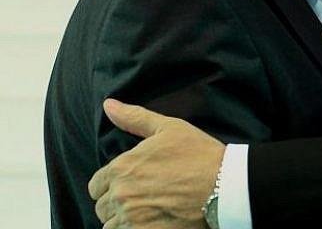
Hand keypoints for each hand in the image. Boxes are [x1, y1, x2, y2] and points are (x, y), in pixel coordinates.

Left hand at [88, 99, 224, 227]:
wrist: (224, 185)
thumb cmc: (199, 154)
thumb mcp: (168, 128)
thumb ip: (134, 117)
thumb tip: (109, 105)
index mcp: (122, 167)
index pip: (96, 185)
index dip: (112, 185)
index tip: (132, 185)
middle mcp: (121, 194)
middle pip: (102, 207)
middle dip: (118, 203)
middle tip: (144, 198)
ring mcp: (131, 217)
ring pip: (111, 226)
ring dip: (124, 220)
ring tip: (149, 211)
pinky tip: (152, 222)